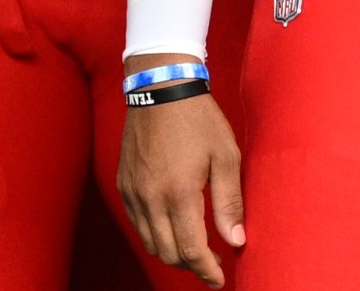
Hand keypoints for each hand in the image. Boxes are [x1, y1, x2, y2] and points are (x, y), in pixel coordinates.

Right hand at [118, 70, 244, 288]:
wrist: (159, 87)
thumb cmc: (198, 118)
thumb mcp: (226, 156)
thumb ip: (230, 202)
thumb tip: (236, 241)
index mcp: (178, 192)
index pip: (191, 251)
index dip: (207, 271)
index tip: (220, 279)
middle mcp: (150, 197)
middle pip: (169, 253)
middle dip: (192, 266)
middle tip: (212, 264)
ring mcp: (133, 191)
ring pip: (150, 243)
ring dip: (173, 253)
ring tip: (195, 248)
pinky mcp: (124, 184)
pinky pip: (137, 223)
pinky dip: (155, 234)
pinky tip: (172, 226)